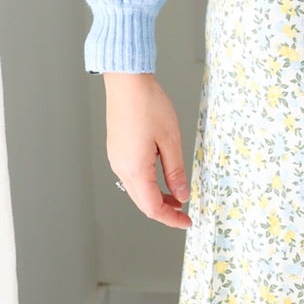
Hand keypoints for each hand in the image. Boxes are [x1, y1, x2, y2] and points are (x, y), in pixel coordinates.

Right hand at [102, 72, 191, 227]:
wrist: (127, 82)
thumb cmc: (148, 104)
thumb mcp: (170, 140)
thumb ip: (175, 172)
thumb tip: (181, 194)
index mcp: (135, 168)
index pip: (152, 207)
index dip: (171, 218)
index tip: (187, 222)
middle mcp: (121, 167)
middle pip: (142, 202)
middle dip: (164, 210)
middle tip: (184, 212)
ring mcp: (116, 159)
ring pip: (136, 190)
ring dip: (155, 197)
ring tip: (176, 194)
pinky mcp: (116, 150)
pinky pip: (131, 176)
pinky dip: (147, 184)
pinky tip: (160, 177)